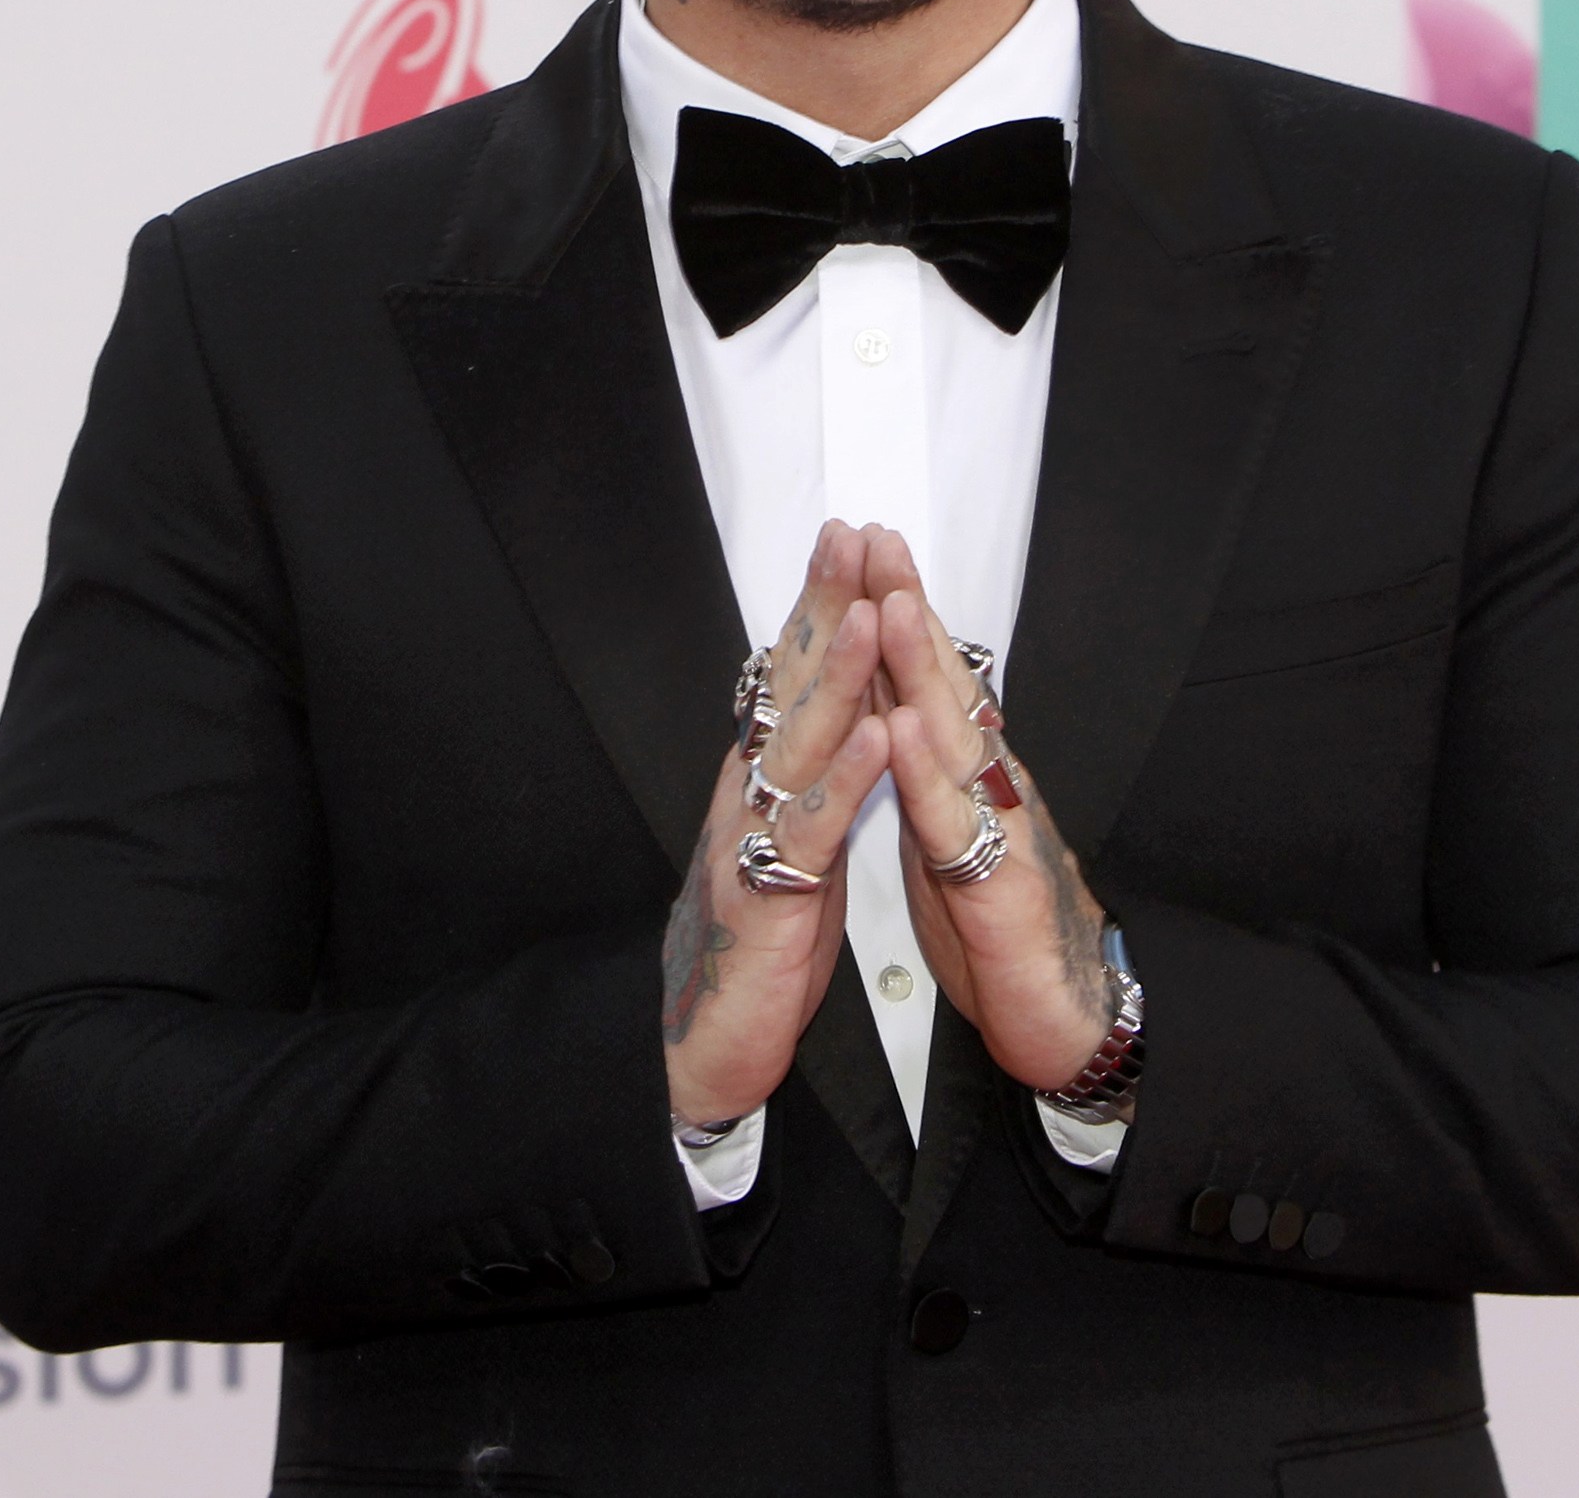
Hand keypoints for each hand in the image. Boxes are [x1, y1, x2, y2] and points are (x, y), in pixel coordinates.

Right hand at [660, 521, 892, 1129]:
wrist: (704, 1044)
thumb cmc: (757, 942)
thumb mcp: (788, 842)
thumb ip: (802, 774)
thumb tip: (825, 706)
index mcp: (763, 778)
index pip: (792, 676)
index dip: (820, 605)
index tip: (851, 538)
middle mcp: (751, 794)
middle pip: (787, 687)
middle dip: (822, 607)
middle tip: (850, 535)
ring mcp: (754, 841)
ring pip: (796, 746)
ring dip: (836, 678)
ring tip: (870, 615)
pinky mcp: (769, 901)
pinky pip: (811, 831)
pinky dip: (844, 781)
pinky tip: (874, 738)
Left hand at [867, 529, 1115, 1092]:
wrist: (1061, 1014)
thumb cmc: (997, 924)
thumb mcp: (943, 831)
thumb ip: (921, 768)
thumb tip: (889, 705)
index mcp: (966, 774)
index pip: (927, 678)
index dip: (897, 611)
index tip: (865, 548)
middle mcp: (987, 785)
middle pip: (944, 682)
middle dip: (909, 608)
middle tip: (878, 540)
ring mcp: (999, 830)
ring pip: (955, 738)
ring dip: (923, 669)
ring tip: (893, 605)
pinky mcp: (1000, 890)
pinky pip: (959, 827)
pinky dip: (931, 779)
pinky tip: (906, 735)